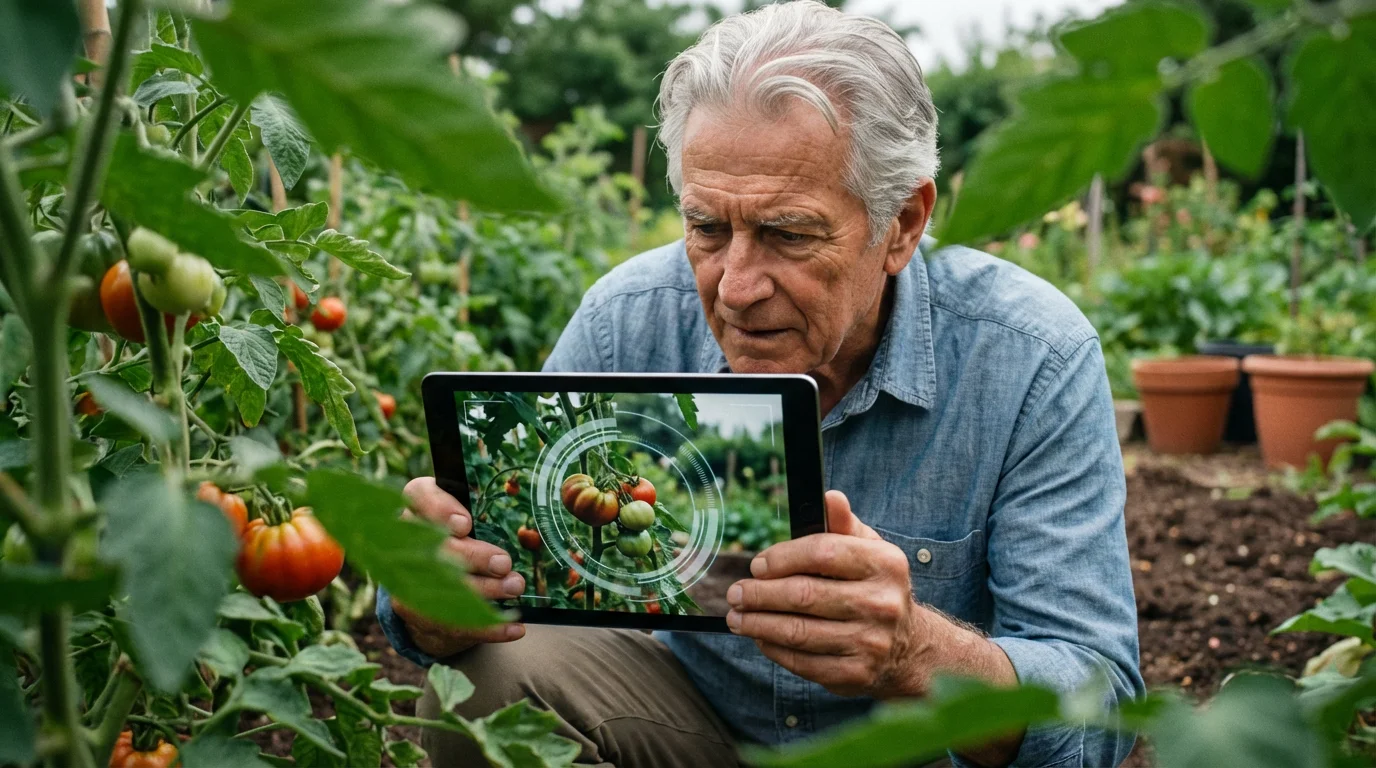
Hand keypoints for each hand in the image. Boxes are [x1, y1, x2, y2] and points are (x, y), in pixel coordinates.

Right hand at [391, 477, 525, 657]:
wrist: (427, 581)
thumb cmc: (458, 536)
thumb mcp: (467, 512)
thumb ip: (484, 507)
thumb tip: (528, 520)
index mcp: (417, 505)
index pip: (417, 496)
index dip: (439, 510)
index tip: (465, 525)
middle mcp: (403, 539)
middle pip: (434, 547)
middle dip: (473, 557)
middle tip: (504, 563)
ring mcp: (404, 579)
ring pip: (442, 588)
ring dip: (484, 591)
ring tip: (515, 586)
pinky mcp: (415, 612)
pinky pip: (453, 625)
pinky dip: (489, 627)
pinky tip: (515, 627)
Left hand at [725, 490, 924, 697]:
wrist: (907, 647)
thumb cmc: (874, 587)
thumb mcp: (868, 549)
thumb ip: (843, 524)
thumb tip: (829, 496)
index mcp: (885, 564)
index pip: (822, 552)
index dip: (782, 558)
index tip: (757, 565)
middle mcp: (881, 603)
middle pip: (803, 595)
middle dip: (760, 594)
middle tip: (735, 593)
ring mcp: (870, 642)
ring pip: (797, 632)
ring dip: (758, 623)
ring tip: (738, 617)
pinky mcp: (856, 674)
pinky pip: (802, 661)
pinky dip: (774, 648)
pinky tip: (761, 638)